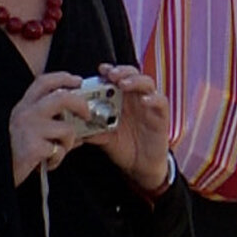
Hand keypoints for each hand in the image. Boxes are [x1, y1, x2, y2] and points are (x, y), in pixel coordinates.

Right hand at [8, 72, 98, 183]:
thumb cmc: (12, 151)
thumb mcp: (26, 129)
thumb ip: (48, 123)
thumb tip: (77, 125)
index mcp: (24, 106)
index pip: (44, 82)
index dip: (63, 78)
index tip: (77, 81)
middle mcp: (26, 113)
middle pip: (61, 97)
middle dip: (80, 104)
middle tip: (87, 114)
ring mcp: (30, 129)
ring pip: (67, 129)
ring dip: (68, 143)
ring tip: (58, 151)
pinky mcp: (33, 147)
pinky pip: (59, 151)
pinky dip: (58, 159)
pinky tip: (47, 163)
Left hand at [92, 63, 173, 191]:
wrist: (141, 166)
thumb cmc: (124, 147)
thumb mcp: (104, 139)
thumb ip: (92, 131)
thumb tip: (75, 127)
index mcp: (121, 100)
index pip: (117, 78)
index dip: (110, 71)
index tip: (101, 70)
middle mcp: (135, 99)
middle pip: (133, 75)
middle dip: (122, 71)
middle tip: (111, 75)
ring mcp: (149, 106)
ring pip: (147, 83)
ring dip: (136, 81)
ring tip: (124, 84)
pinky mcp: (161, 116)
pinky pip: (160, 102)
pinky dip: (153, 99)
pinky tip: (144, 101)